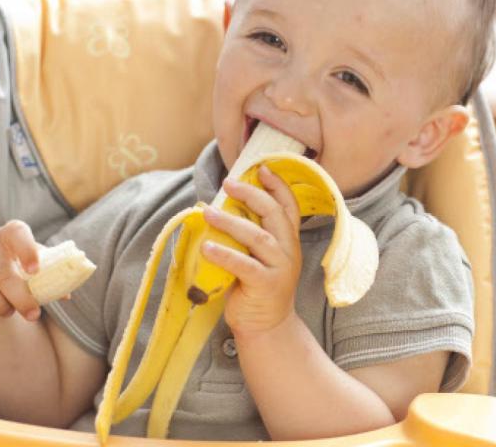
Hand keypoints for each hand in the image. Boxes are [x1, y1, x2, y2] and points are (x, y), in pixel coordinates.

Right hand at [0, 219, 42, 321]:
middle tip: (32, 314)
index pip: (19, 234)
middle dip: (20, 298)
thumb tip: (65, 295)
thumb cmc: (18, 266)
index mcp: (11, 233)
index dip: (27, 251)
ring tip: (9, 311)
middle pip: (3, 271)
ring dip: (0, 306)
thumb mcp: (35, 266)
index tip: (35, 271)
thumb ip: (50, 276)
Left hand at [202, 165, 302, 337]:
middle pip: (274, 214)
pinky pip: (245, 266)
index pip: (289, 206)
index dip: (277, 185)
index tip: (261, 168)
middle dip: (252, 195)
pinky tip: (206, 247)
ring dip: (231, 222)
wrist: (267, 327)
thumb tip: (217, 209)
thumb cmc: (256, 288)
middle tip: (228, 184)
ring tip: (208, 213)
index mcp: (288, 240)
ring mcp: (280, 268)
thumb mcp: (257, 257)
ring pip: (258, 237)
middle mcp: (289, 250)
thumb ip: (248, 236)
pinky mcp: (267, 286)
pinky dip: (224, 255)